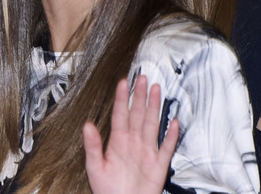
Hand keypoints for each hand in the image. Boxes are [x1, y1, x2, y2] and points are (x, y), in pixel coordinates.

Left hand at [83, 76, 178, 193]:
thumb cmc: (107, 190)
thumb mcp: (95, 167)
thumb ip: (92, 146)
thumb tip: (87, 125)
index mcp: (117, 142)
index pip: (120, 115)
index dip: (122, 98)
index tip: (123, 82)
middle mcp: (132, 143)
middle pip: (137, 114)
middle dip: (140, 95)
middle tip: (143, 78)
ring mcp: (146, 152)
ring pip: (151, 124)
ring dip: (154, 107)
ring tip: (157, 90)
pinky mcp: (158, 165)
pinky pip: (166, 147)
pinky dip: (171, 135)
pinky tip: (174, 122)